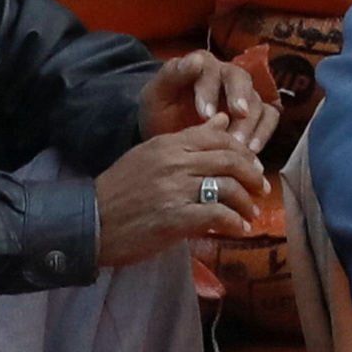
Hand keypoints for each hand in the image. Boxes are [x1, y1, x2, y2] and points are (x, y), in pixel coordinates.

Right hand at [93, 125, 261, 265]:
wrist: (90, 222)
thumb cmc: (119, 190)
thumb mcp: (150, 155)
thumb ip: (187, 139)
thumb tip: (222, 121)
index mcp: (168, 143)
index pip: (219, 137)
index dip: (243, 151)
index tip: (251, 165)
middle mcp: (175, 162)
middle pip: (231, 160)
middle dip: (253, 176)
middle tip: (260, 190)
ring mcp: (175, 190)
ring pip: (229, 188)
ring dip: (247, 204)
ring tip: (250, 215)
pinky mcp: (175, 219)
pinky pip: (218, 216)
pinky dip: (234, 224)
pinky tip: (238, 230)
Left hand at [144, 50, 272, 144]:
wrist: (169, 134)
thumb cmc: (161, 112)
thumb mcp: (157, 94)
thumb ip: (172, 75)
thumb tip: (195, 60)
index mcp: (202, 64)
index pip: (210, 68)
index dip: (209, 90)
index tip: (205, 114)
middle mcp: (226, 75)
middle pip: (240, 79)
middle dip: (238, 99)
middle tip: (235, 118)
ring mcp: (244, 93)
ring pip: (256, 100)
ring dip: (249, 122)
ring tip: (239, 145)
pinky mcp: (256, 112)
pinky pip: (269, 117)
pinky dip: (264, 132)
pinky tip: (252, 150)